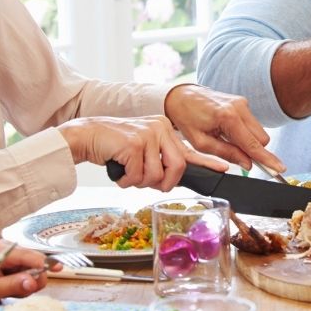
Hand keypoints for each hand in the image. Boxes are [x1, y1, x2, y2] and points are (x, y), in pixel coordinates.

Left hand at [0, 241, 53, 306]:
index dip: (46, 263)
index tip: (59, 271)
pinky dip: (19, 281)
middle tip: (24, 293)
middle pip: (33, 260)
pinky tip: (7, 289)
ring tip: (9, 292)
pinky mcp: (3, 261)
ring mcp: (4, 254)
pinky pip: (20, 270)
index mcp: (1, 251)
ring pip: (28, 267)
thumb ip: (13, 285)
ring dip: (25, 282)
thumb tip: (34, 282)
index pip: (31, 255)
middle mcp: (5, 248)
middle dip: (34, 277)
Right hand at [58, 115, 226, 189]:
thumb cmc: (113, 146)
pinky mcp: (134, 144)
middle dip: (164, 183)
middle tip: (148, 183)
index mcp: (164, 128)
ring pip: (157, 175)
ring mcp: (147, 134)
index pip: (189, 149)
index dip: (207, 162)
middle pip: (177, 167)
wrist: (86, 136)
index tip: (224, 169)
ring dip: (140, 182)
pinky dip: (126, 180)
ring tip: (127, 172)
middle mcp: (159, 128)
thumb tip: (172, 179)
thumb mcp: (142, 149)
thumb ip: (159, 159)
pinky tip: (118, 169)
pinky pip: (138, 176)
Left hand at [164, 85, 283, 172]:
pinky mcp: (242, 102)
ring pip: (259, 132)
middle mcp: (239, 107)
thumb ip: (227, 153)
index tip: (279, 168)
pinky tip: (227, 130)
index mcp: (228, 117)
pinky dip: (244, 132)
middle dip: (253, 150)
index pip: (253, 144)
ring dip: (248, 141)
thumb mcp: (201, 143)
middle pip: (261, 139)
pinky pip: (252, 124)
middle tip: (236, 154)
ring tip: (225, 138)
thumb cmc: (188, 119)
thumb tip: (247, 164)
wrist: (181, 97)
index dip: (266, 159)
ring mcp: (242, 102)